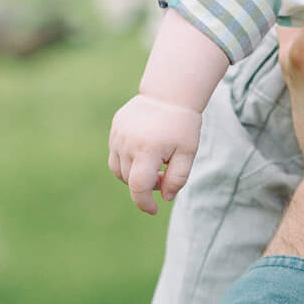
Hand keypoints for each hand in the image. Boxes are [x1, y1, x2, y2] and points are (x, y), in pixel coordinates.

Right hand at [108, 94, 202, 214]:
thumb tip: (165, 198)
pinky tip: (145, 151)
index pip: (138, 187)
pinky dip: (127, 162)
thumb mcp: (188, 152)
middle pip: (129, 179)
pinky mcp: (114, 129)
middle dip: (145, 185)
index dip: (144, 203)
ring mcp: (118, 136)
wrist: (169, 93)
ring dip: (133, 175)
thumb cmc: (182, 125)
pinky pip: (115, 155)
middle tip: (164, 175)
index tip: (154, 210)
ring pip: (118, 169)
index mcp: (147, 150)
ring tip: (155, 163)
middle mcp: (128, 143)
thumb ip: (177, 178)